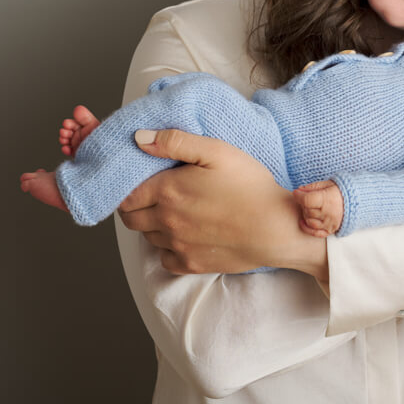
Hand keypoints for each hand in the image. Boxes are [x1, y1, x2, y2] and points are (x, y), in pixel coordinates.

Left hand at [116, 129, 327, 280]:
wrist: (277, 228)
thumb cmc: (251, 186)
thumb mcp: (217, 151)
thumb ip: (175, 142)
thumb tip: (139, 139)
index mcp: (168, 191)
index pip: (126, 194)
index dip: (128, 187)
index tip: (141, 182)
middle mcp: (166, 221)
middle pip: (130, 218)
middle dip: (135, 207)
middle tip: (154, 196)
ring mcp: (177, 246)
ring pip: (147, 237)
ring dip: (152, 225)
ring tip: (175, 212)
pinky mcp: (191, 265)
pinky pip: (164, 258)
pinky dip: (168, 248)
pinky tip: (185, 235)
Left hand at [293, 180, 344, 237]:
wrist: (358, 200)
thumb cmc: (342, 191)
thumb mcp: (328, 184)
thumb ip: (313, 187)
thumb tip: (299, 190)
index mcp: (328, 199)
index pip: (307, 200)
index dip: (298, 196)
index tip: (296, 192)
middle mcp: (328, 213)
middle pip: (307, 210)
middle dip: (303, 203)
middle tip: (306, 197)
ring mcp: (329, 223)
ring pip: (309, 221)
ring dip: (306, 214)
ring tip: (310, 207)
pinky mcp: (331, 230)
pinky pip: (315, 233)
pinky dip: (307, 228)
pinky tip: (303, 221)